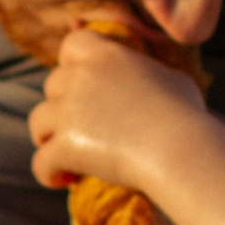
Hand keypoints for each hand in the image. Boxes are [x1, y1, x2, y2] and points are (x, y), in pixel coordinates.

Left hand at [27, 27, 208, 198]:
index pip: (72, 44)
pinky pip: (40, 162)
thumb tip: (153, 79)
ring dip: (48, 138)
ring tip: (66, 155)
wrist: (179, 150)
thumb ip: (151, 74)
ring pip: (38, 121)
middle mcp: (82, 77)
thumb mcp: (174, 81)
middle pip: (52, 84)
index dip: (71, 63)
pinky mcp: (64, 145)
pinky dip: (48, 173)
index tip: (81, 83)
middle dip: (60, 105)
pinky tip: (65, 180)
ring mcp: (69, 111)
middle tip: (78, 128)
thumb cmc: (186, 116)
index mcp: (107, 55)